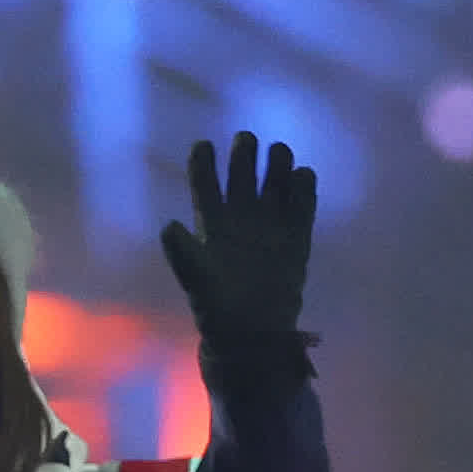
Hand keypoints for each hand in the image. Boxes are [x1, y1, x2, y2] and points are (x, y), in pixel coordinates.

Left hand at [157, 131, 317, 347]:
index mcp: (212, 222)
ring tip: (278, 153)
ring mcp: (269, 224)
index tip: (204, 144)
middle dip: (244, 153)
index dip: (203, 162)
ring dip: (277, 164)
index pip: (205, 183)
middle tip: (246, 140)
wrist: (252, 331)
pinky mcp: (296, 236)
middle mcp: (240, 217)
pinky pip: (302, 204)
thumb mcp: (195, 278)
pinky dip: (304, 187)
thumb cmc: (216, 304)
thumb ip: (182, 252)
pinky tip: (302, 177)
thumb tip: (168, 226)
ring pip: (274, 182)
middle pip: (242, 173)